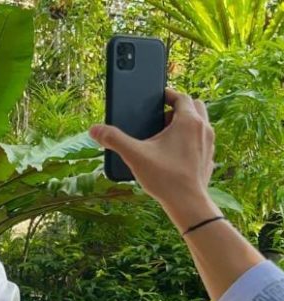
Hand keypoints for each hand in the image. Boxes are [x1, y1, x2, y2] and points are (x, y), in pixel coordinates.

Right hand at [89, 88, 220, 229]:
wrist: (188, 204)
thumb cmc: (165, 178)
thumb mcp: (134, 155)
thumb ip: (114, 139)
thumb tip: (95, 129)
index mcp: (188, 122)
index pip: (182, 97)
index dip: (169, 95)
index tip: (159, 98)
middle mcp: (203, 129)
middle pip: (196, 106)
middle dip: (180, 108)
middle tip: (162, 116)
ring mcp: (209, 145)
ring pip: (201, 124)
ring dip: (186, 124)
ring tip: (167, 135)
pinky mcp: (208, 159)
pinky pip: (202, 142)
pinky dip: (191, 141)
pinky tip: (175, 153)